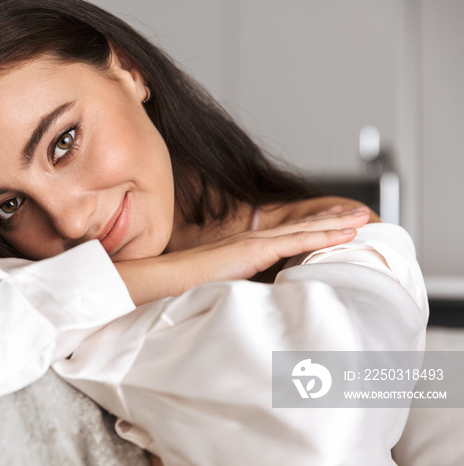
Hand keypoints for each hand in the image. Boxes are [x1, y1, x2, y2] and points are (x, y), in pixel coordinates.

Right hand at [116, 206, 369, 304]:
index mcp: (247, 247)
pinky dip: (323, 234)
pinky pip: (296, 240)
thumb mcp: (224, 286)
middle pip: (302, 226)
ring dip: (336, 223)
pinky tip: (343, 233)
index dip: (314, 228)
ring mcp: (255, 241)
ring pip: (305, 229)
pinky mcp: (255, 249)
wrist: (167, 281)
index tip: (337, 225)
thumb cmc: (188, 286)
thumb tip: (259, 302)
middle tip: (360, 214)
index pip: (288, 235)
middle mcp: (254, 239)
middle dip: (333, 219)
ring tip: (362, 217)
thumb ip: (242, 287)